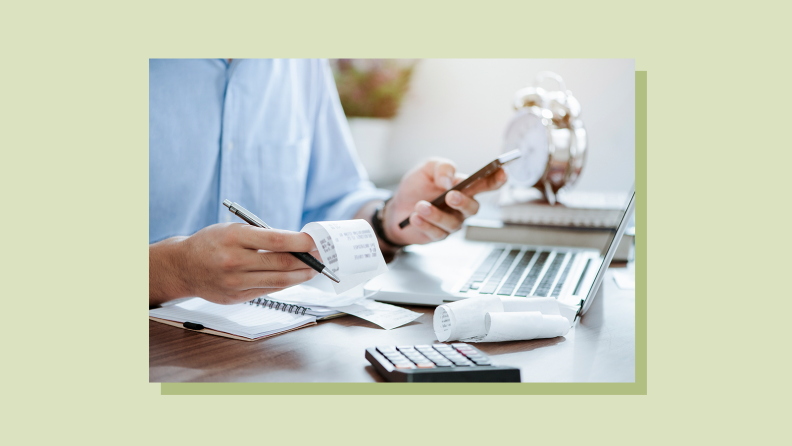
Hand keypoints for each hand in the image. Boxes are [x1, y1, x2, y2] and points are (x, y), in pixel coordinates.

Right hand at [149, 223, 317, 305]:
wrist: (183, 267)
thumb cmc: (211, 244)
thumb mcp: (233, 230)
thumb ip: (262, 236)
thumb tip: (297, 244)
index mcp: (234, 237)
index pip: (276, 240)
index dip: (300, 242)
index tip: (315, 241)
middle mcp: (234, 261)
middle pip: (281, 263)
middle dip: (306, 259)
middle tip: (321, 256)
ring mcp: (235, 282)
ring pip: (279, 281)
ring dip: (301, 275)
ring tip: (313, 269)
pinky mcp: (236, 297)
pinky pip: (268, 290)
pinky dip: (285, 284)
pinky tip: (294, 278)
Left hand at [382, 158, 506, 245]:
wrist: (396, 206)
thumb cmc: (416, 187)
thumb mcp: (427, 169)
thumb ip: (441, 168)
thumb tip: (449, 180)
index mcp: (464, 188)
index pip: (485, 184)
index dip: (496, 179)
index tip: (502, 172)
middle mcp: (461, 207)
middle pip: (473, 208)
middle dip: (463, 202)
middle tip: (450, 196)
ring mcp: (451, 222)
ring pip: (453, 223)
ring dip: (436, 214)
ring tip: (420, 206)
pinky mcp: (438, 235)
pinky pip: (437, 233)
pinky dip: (425, 224)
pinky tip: (414, 217)